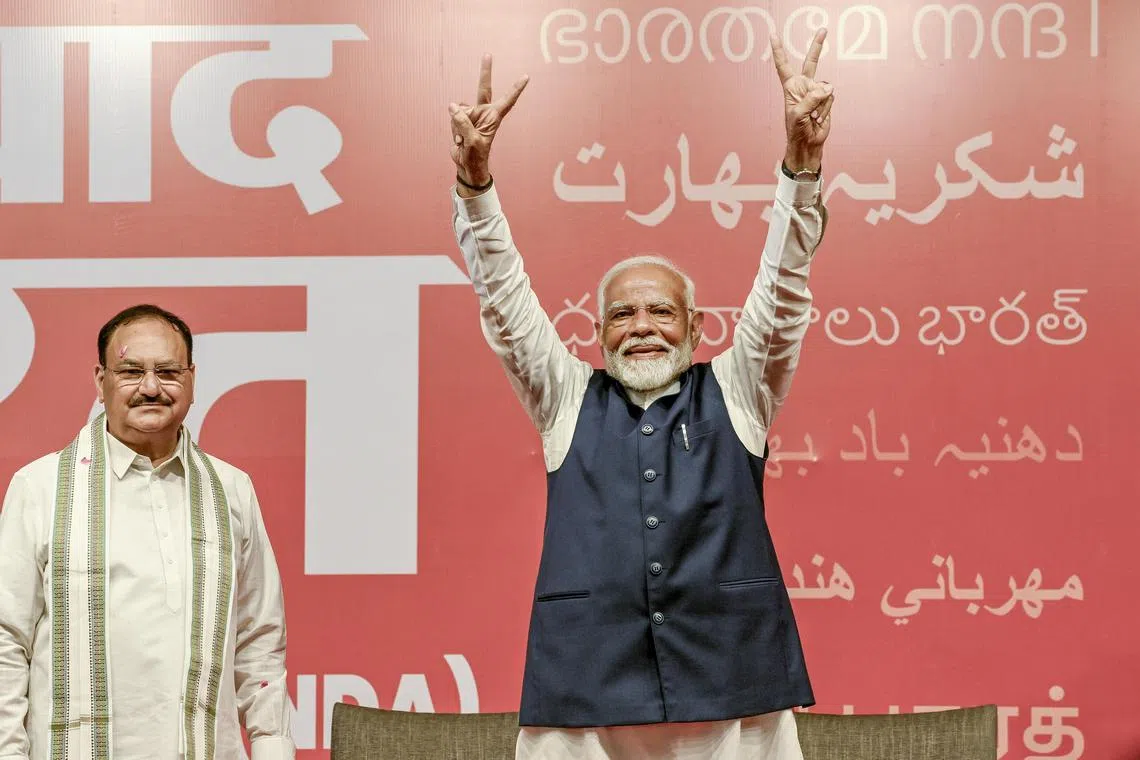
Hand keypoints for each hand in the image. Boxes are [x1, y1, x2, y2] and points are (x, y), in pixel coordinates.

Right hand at [449, 54, 528, 194]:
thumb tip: (452, 106)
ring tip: (463, 139)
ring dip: (458, 125)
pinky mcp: (461, 118)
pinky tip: (458, 138)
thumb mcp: (471, 141)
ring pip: (460, 109)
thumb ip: (462, 122)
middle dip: (485, 72)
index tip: (526, 77)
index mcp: (493, 117)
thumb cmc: (475, 156)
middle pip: (484, 88)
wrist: (467, 165)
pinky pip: (453, 116)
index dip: (516, 89)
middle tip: (488, 54)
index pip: (508, 100)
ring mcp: (472, 114)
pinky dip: (453, 128)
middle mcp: (484, 112)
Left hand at [770, 28, 833, 172]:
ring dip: (820, 105)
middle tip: (823, 29)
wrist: (808, 143)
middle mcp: (803, 86)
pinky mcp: (826, 99)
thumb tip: (828, 88)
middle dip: (817, 46)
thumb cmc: (796, 130)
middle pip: (811, 62)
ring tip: (812, 117)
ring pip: (825, 88)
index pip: (783, 65)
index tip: (773, 34)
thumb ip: (812, 98)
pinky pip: (831, 97)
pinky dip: (826, 109)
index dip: (779, 50)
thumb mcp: (798, 114)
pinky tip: (819, 118)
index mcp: (790, 87)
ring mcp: (816, 92)